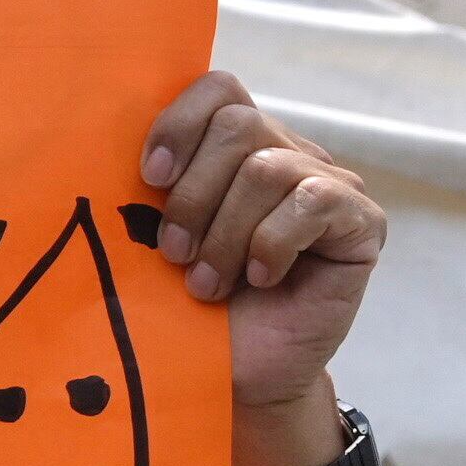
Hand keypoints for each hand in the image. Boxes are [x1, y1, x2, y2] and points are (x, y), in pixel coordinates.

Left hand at [136, 74, 381, 414]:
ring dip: (226, 234)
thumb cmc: (183, 310)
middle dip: (194, 195)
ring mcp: (329, 186)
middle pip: (238, 125)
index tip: (148, 179)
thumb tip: (104, 138)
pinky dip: (273, 244)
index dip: (178, 124)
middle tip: (175, 254)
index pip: (217, 88)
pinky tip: (264, 279)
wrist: (234, 377)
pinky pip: (313, 202)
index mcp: (234, 149)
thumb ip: (151, 186)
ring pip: (268, 169)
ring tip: (209, 284)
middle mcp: (286, 154)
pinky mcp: (362, 223)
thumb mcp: (151, 239)